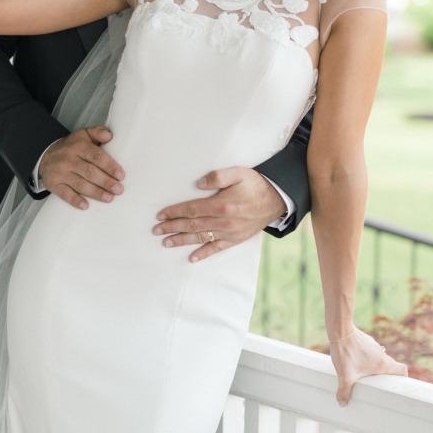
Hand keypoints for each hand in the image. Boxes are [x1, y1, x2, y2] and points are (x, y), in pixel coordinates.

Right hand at [39, 126, 123, 209]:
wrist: (45, 155)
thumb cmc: (71, 147)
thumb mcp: (83, 135)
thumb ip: (98, 132)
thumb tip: (109, 135)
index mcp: (79, 146)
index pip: (96, 156)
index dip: (109, 166)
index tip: (121, 175)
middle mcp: (69, 159)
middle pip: (90, 172)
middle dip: (106, 182)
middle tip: (119, 189)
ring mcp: (60, 172)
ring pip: (79, 184)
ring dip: (95, 192)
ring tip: (109, 198)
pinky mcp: (54, 184)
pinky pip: (64, 194)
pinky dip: (75, 200)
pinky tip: (85, 206)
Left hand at [154, 166, 284, 261]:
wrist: (277, 200)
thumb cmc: (255, 184)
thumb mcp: (238, 173)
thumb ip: (217, 176)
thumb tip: (197, 184)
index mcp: (221, 204)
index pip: (192, 209)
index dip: (174, 212)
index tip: (160, 215)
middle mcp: (223, 221)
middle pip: (192, 225)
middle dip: (172, 227)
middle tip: (156, 230)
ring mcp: (229, 232)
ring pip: (200, 237)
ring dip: (181, 240)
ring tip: (166, 243)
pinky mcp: (235, 239)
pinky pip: (216, 249)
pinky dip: (203, 254)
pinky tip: (191, 258)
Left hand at [329, 327, 407, 405]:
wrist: (340, 331)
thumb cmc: (346, 353)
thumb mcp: (344, 375)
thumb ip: (344, 390)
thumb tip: (342, 404)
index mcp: (382, 364)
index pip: (402, 369)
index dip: (403, 377)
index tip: (398, 384)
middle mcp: (382, 355)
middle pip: (392, 365)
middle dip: (388, 374)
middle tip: (381, 383)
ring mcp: (375, 347)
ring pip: (382, 358)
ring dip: (378, 365)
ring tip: (367, 373)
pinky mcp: (367, 341)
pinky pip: (373, 351)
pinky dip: (369, 357)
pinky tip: (358, 361)